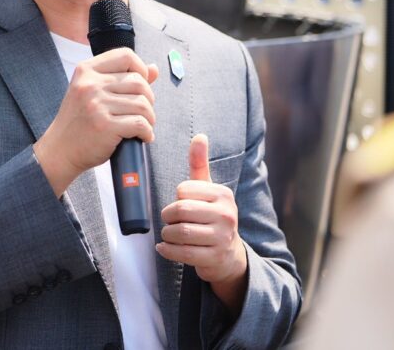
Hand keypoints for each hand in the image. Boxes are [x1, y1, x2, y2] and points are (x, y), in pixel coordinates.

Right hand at [34, 48, 158, 196]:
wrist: (60, 150)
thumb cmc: (79, 121)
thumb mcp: (92, 92)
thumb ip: (121, 78)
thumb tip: (154, 68)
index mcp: (86, 70)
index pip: (126, 55)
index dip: (140, 69)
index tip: (140, 86)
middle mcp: (90, 84)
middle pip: (138, 81)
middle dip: (148, 99)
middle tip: (142, 113)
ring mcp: (97, 105)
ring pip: (142, 104)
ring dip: (149, 118)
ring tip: (142, 126)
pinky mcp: (105, 126)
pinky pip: (140, 123)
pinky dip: (147, 132)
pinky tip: (142, 136)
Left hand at [157, 134, 247, 312]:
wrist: (228, 255)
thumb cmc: (212, 217)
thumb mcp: (208, 190)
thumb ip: (200, 164)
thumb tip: (200, 135)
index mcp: (223, 194)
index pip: (183, 190)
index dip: (175, 198)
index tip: (180, 204)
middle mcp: (226, 214)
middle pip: (180, 210)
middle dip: (167, 217)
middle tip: (169, 220)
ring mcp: (222, 237)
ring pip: (180, 232)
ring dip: (167, 234)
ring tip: (169, 234)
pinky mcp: (214, 258)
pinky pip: (182, 253)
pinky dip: (167, 250)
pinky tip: (165, 247)